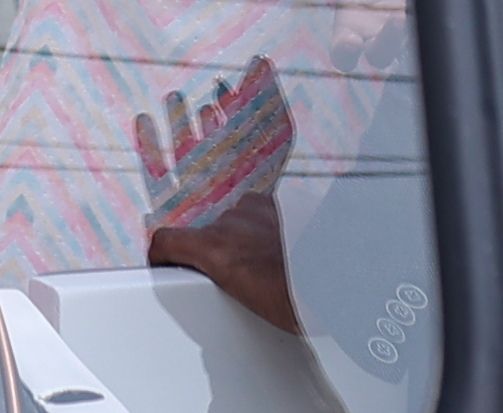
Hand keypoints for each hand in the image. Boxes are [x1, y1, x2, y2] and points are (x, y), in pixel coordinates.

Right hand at [145, 189, 298, 338]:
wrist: (342, 276)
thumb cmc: (302, 298)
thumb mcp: (251, 300)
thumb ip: (227, 279)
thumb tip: (227, 285)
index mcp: (216, 248)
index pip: (166, 241)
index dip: (160, 254)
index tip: (160, 261)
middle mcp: (232, 220)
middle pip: (206, 234)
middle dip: (216, 254)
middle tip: (234, 279)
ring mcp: (257, 207)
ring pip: (235, 222)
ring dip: (243, 239)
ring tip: (264, 265)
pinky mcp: (281, 201)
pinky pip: (261, 213)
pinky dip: (266, 228)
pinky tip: (282, 248)